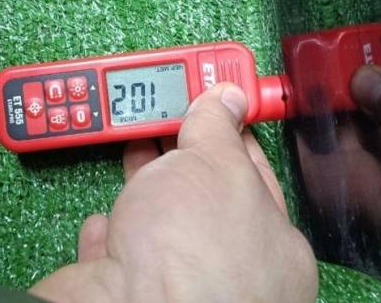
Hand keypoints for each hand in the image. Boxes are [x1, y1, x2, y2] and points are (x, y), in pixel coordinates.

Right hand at [31, 83, 317, 302]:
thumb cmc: (195, 251)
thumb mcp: (212, 162)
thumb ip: (217, 127)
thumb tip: (226, 98)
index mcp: (274, 245)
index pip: (255, 171)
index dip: (230, 128)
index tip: (210, 97)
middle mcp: (230, 274)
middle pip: (201, 198)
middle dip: (179, 153)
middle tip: (163, 112)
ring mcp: (176, 290)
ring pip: (157, 227)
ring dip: (141, 186)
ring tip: (130, 146)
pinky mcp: (124, 297)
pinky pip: (118, 261)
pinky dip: (112, 238)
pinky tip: (106, 221)